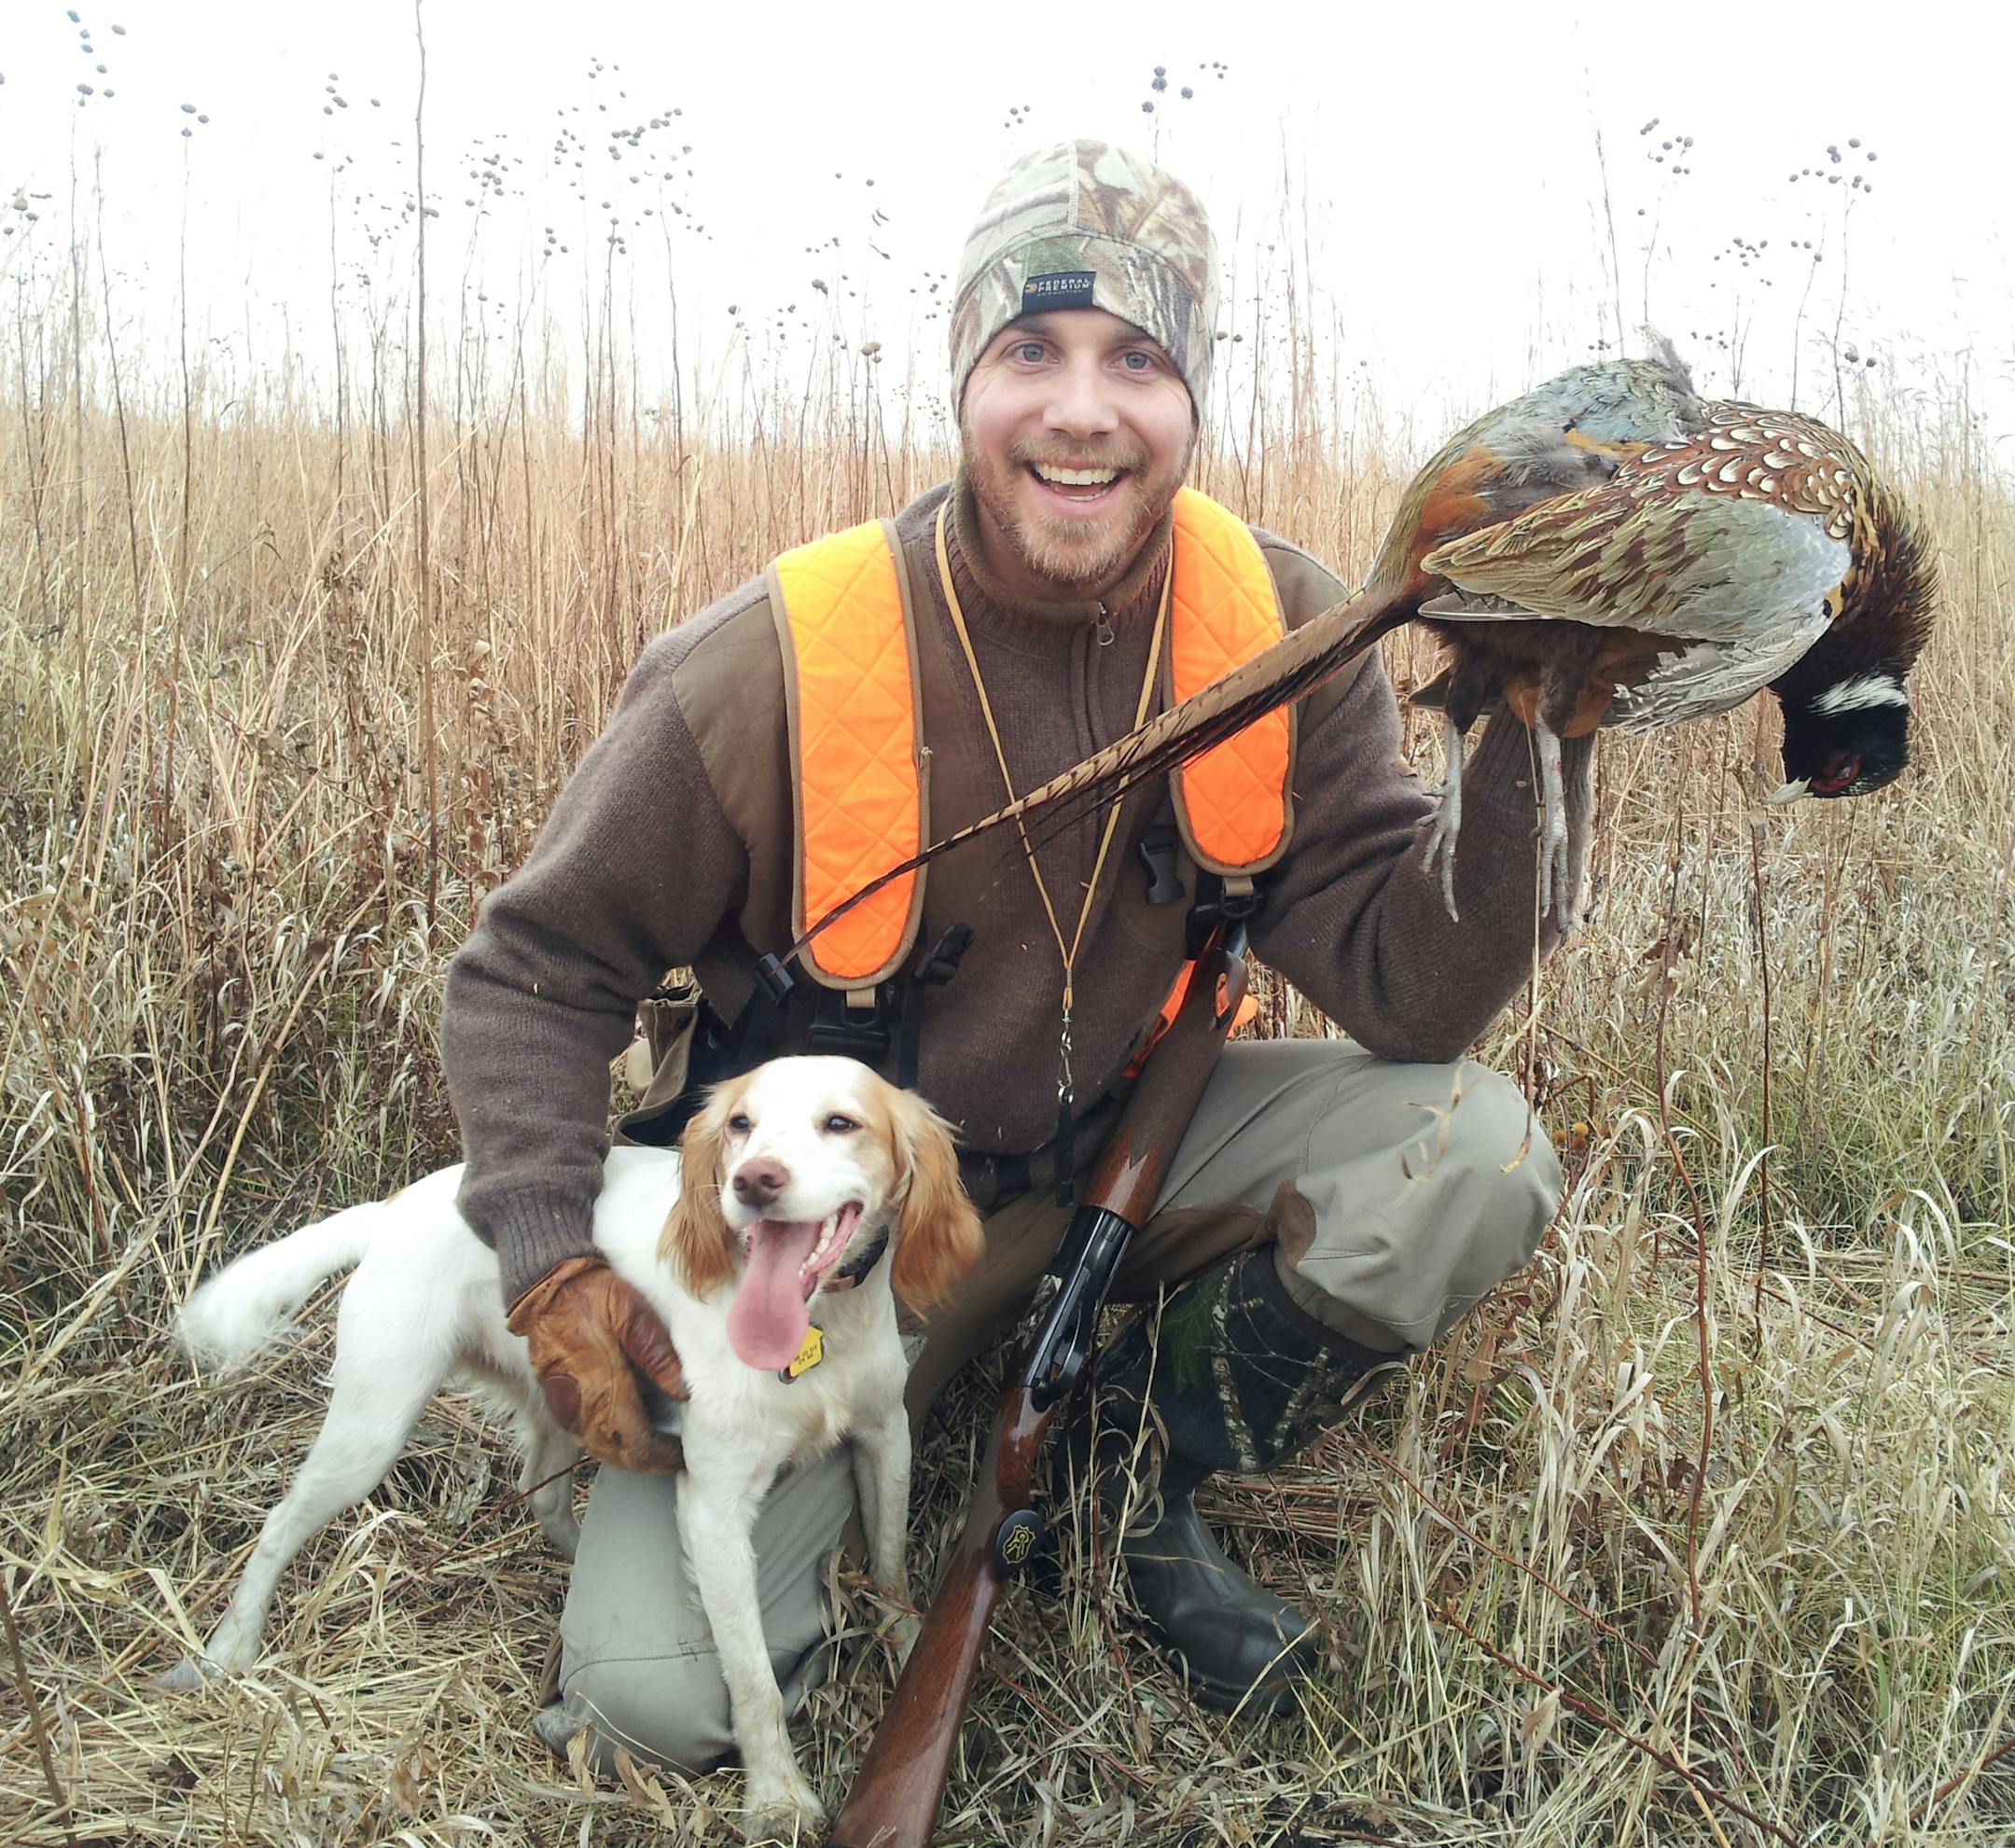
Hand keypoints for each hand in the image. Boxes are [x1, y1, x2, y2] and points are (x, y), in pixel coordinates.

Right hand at [507, 1255, 687, 1471]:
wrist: (545, 1287)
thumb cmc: (592, 1296)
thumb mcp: (632, 1314)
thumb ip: (657, 1354)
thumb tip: (683, 1392)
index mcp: (602, 1387)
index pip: (635, 1442)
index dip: (661, 1456)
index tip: (682, 1454)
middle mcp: (580, 1407)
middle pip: (617, 1454)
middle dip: (647, 1462)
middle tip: (673, 1456)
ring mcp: (565, 1407)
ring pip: (598, 1450)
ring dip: (627, 1456)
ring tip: (654, 1449)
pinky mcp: (556, 1401)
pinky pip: (584, 1437)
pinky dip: (608, 1444)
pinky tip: (624, 1434)